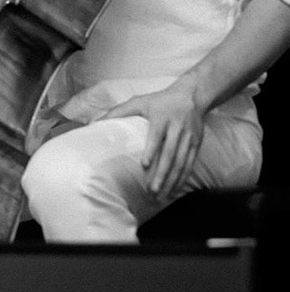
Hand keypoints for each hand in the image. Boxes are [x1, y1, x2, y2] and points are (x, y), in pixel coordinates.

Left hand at [97, 79, 207, 198]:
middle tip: (152, 190)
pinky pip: (190, 163)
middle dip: (162, 174)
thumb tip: (94, 123)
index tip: (144, 165)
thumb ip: (118, 112)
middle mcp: (177, 128)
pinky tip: (176, 189)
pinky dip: (183, 178)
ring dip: (172, 180)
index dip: (151, 150)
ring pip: (181, 162)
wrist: (191, 96)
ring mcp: (188, 137)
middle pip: (170, 154)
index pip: (156, 135)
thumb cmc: (159, 101)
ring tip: (162, 195)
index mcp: (161, 118)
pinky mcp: (196, 144)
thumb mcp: (139, 101)